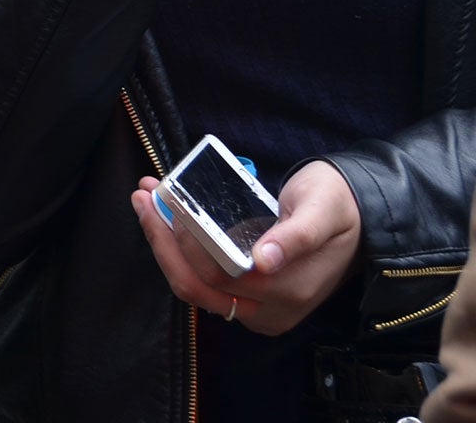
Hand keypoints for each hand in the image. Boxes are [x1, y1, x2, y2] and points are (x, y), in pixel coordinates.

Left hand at [131, 161, 362, 334]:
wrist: (360, 217)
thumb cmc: (338, 207)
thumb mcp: (322, 211)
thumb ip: (297, 236)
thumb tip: (265, 261)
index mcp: (288, 293)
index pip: (216, 275)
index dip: (182, 241)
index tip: (163, 198)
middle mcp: (269, 310)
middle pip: (196, 285)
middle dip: (162, 240)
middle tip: (144, 194)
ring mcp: (256, 307)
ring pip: (194, 285)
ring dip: (165, 244)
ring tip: (148, 198)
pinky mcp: (248, 295)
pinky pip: (203, 279)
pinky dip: (179, 248)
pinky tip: (165, 214)